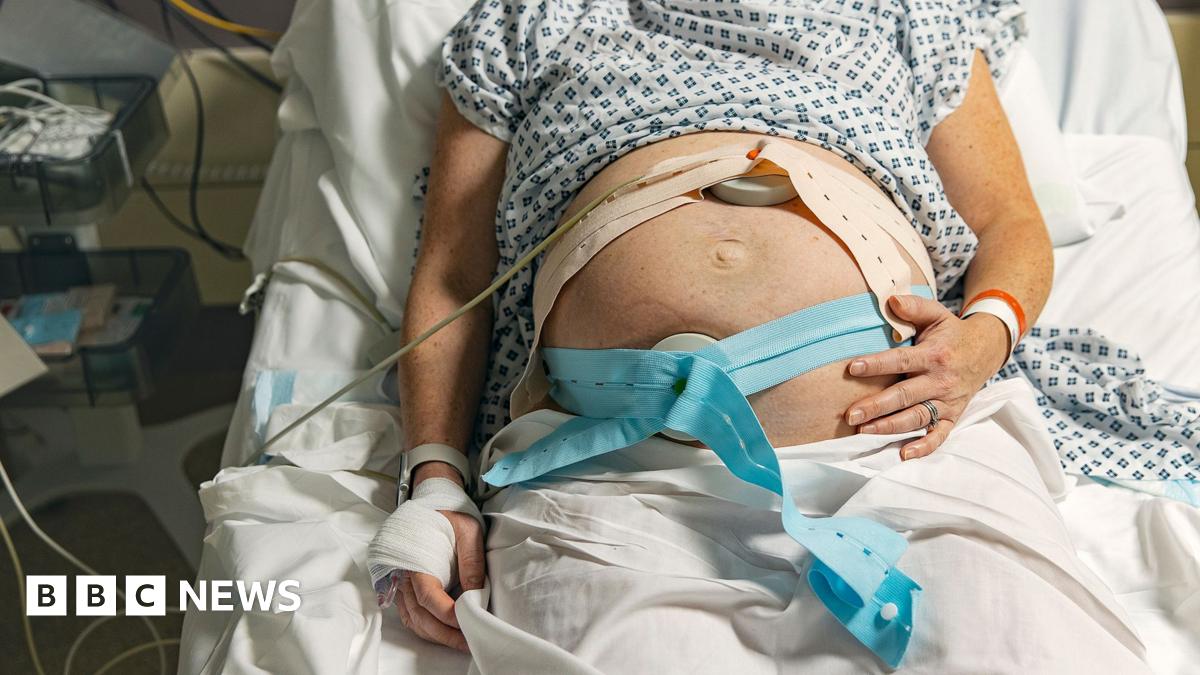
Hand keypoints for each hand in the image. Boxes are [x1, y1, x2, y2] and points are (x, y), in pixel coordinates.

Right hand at [394, 462, 484, 653]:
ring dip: (435, 635)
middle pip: (418, 615)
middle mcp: (401, 573)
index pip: (427, 596)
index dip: (446, 614)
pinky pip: (409, 614)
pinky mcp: (402, 586)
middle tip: (469, 643)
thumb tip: (476, 597)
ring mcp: (398, 581)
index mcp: (414, 558)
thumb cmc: (450, 513)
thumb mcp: (468, 532)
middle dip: (444, 633)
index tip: (466, 623)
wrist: (433, 499)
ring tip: (460, 641)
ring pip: (412, 619)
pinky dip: (425, 628)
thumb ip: (471, 564)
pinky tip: (445, 632)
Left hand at [844, 294, 1009, 459]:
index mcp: (934, 355)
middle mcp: (941, 381)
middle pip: (905, 396)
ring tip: (864, 432)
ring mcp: (948, 401)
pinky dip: (924, 447)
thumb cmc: (951, 332)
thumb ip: (914, 307)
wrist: (986, 350)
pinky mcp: (953, 416)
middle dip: (876, 406)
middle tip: (850, 415)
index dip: (876, 365)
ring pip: (917, 418)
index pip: (901, 361)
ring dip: (890, 427)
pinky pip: (940, 436)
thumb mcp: (936, 314)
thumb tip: (890, 300)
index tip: (852, 368)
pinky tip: (903, 455)